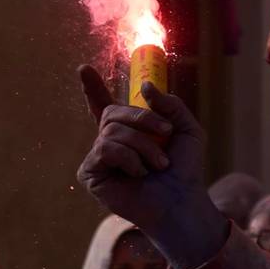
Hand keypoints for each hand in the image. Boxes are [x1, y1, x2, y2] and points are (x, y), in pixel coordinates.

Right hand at [75, 69, 227, 268]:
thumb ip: (169, 104)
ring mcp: (97, 158)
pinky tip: (138, 174)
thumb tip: (143, 86)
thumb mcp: (186, 129)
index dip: (93, 87)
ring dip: (144, 145)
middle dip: (145, 120)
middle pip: (114, 113)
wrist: (181, 199)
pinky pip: (105, 150)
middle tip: (167, 135)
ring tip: (157, 165)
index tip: (83, 68)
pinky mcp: (90, 173)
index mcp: (129, 131)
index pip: (105, 105)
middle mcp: (109, 142)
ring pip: (113, 132)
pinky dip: (129, 159)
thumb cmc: (185, 169)